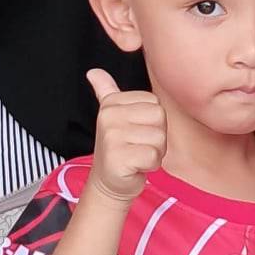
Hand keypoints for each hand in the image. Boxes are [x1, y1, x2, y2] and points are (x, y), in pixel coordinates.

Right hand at [85, 68, 165, 203]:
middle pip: (159, 118)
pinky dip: (150, 165)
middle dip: (156, 137)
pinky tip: (135, 167)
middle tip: (137, 146)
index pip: (155, 104)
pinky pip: (153, 156)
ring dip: (154, 152)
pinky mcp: (118, 157)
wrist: (109, 182)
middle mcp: (109, 116)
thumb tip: (94, 72)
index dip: (153, 122)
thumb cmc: (119, 149)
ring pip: (159, 138)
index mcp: (112, 103)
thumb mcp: (113, 116)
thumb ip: (107, 92)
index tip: (136, 133)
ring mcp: (112, 136)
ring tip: (136, 156)